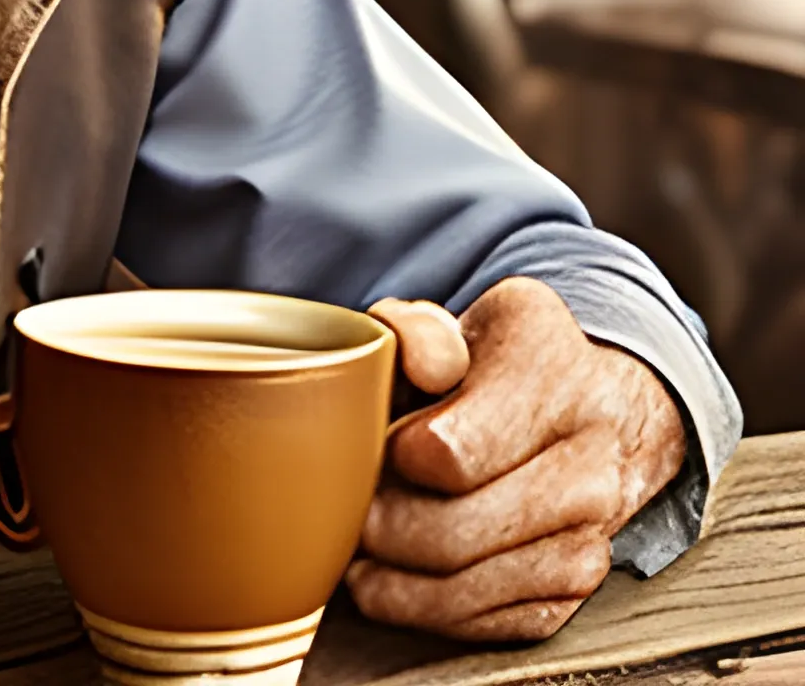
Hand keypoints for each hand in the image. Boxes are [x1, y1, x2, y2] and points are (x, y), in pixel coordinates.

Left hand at [347, 277, 687, 642]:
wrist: (604, 409)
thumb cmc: (506, 364)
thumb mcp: (460, 322)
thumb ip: (417, 330)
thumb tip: (417, 365)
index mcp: (552, 372)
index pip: (448, 452)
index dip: (391, 456)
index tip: (371, 444)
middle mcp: (588, 460)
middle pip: (449, 533)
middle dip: (377, 527)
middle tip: (342, 508)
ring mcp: (590, 534)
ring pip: (462, 588)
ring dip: (389, 578)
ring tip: (354, 546)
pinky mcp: (576, 589)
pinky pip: (485, 622)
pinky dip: (424, 607)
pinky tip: (396, 574)